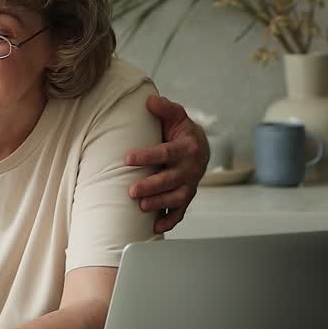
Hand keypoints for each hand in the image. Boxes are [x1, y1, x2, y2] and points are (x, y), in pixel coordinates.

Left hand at [124, 94, 209, 232]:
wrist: (200, 146)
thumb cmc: (181, 131)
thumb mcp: (176, 115)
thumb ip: (165, 108)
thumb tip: (150, 101)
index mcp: (187, 147)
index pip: (166, 153)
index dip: (147, 156)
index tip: (128, 159)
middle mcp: (190, 168)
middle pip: (171, 179)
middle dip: (151, 186)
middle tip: (132, 190)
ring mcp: (189, 184)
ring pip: (176, 197)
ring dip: (159, 203)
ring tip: (141, 206)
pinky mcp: (187, 196)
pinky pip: (180, 211)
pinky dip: (170, 220)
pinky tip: (155, 227)